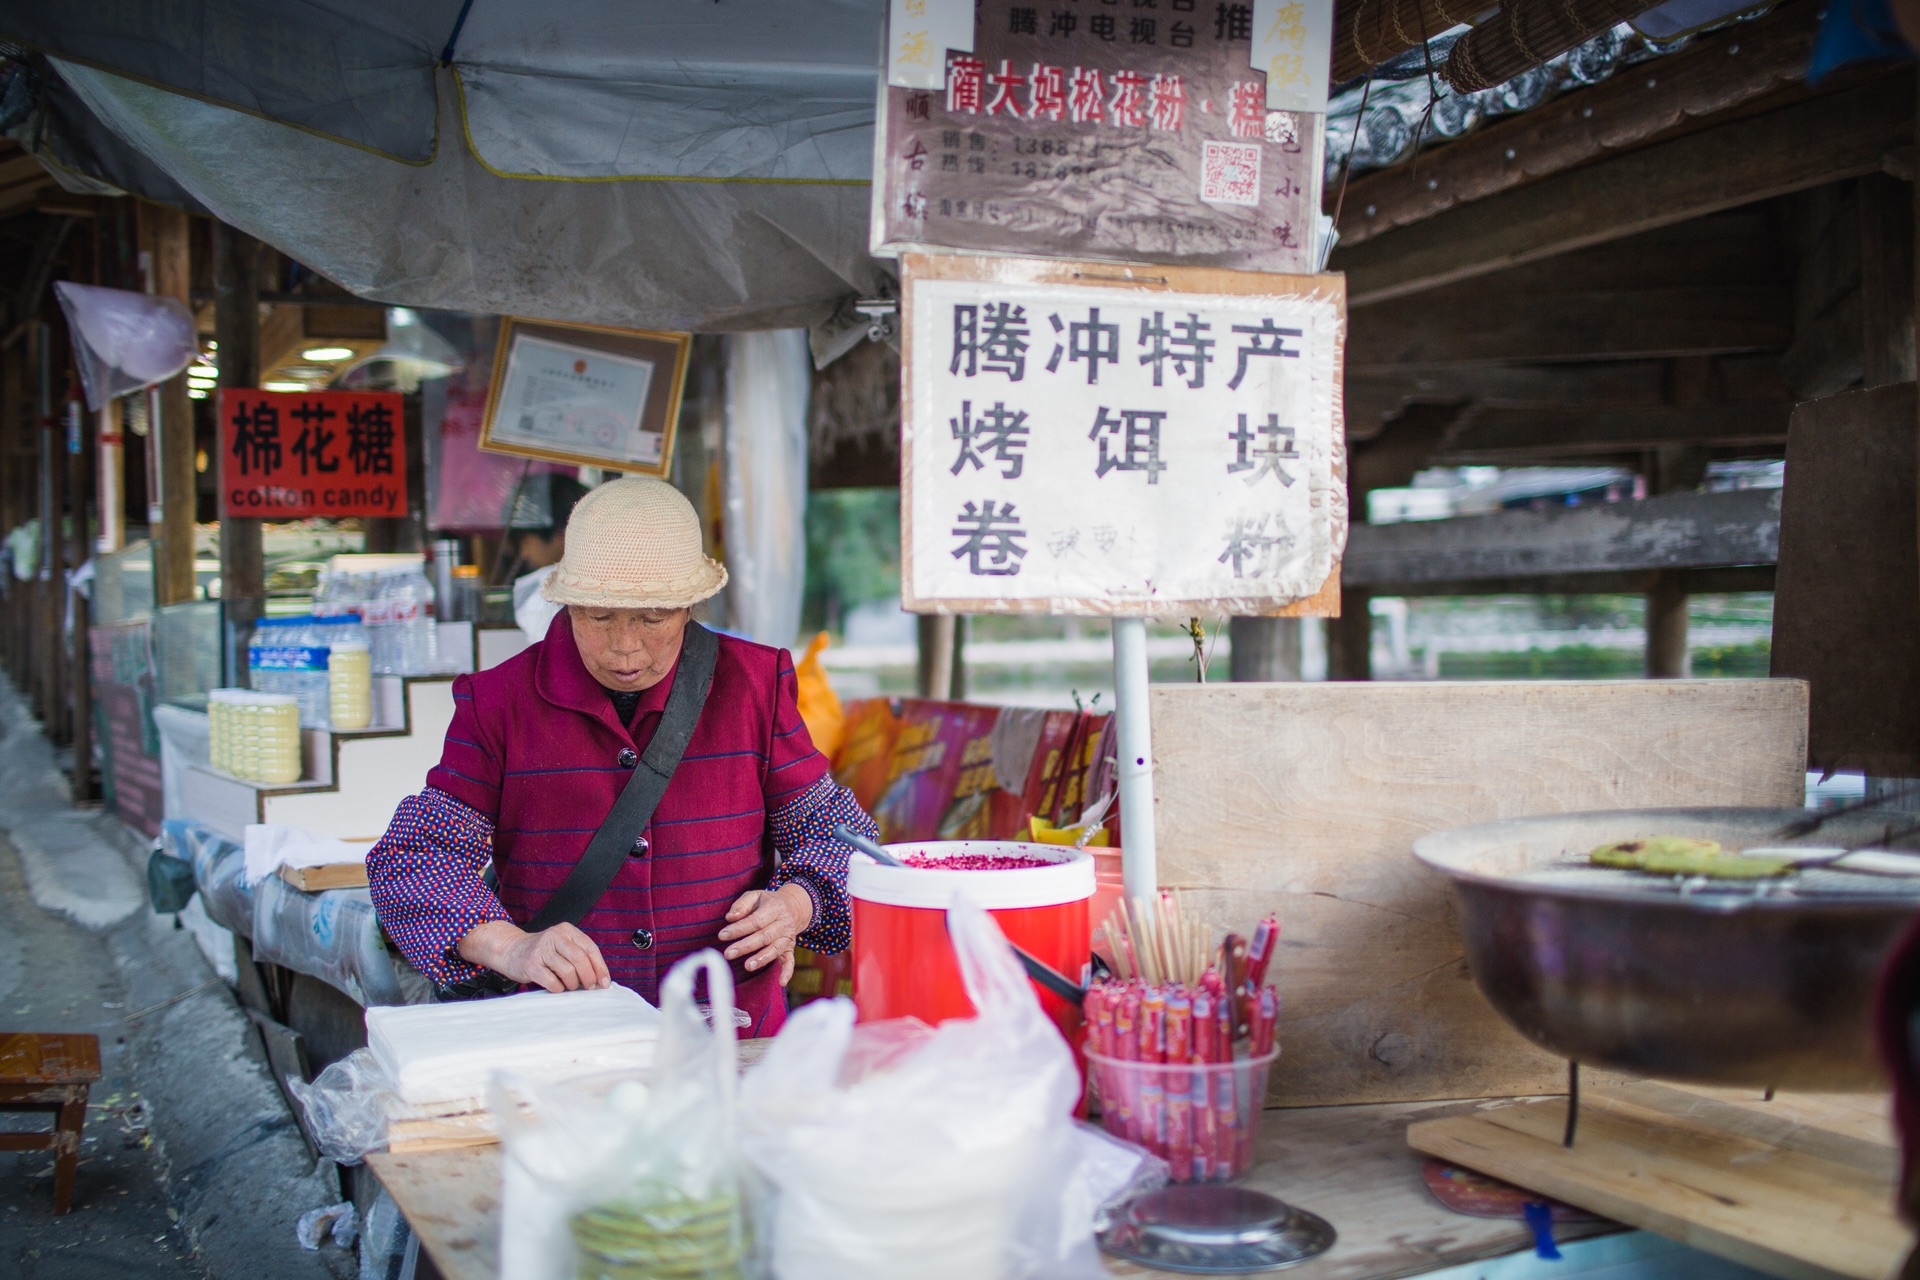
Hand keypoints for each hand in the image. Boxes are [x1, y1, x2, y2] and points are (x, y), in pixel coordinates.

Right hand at [458, 920, 609, 992]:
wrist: (511, 950)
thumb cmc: (542, 952)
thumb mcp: (562, 946)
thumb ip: (579, 956)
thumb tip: (599, 979)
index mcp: (567, 930)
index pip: (590, 948)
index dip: (600, 967)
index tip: (605, 982)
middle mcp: (555, 936)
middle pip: (580, 959)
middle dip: (589, 977)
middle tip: (590, 988)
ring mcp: (542, 950)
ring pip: (568, 971)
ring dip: (574, 984)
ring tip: (571, 987)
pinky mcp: (531, 965)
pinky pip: (553, 981)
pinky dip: (559, 988)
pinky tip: (557, 987)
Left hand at [719, 885, 812, 985]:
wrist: (792, 907)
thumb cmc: (767, 903)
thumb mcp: (755, 896)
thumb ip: (742, 904)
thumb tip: (730, 917)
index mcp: (774, 908)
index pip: (755, 920)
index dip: (739, 929)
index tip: (722, 935)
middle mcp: (783, 924)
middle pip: (764, 936)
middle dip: (746, 946)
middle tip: (728, 954)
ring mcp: (788, 937)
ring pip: (775, 949)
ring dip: (762, 959)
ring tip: (747, 966)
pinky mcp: (790, 948)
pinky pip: (790, 961)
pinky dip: (787, 971)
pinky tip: (781, 982)